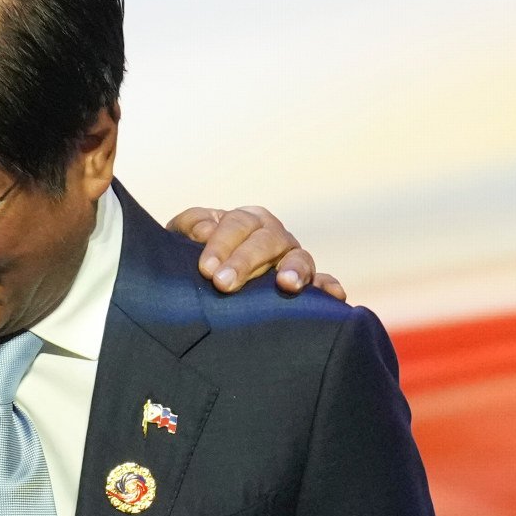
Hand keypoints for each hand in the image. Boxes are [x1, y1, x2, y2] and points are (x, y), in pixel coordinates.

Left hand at [169, 205, 346, 301]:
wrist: (203, 277)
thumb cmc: (191, 254)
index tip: (206, 269)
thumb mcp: (181, 236)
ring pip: (298, 258)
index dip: (220, 245)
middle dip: (245, 262)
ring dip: (294, 270)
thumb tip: (204, 231)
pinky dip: (328, 287)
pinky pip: (321, 282)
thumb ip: (190, 227)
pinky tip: (334, 296)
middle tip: (223, 284)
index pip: (236, 225)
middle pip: (265, 242)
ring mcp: (291, 258)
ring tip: (286, 284)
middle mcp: (272, 235)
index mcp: (244, 220)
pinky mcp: (305, 282)